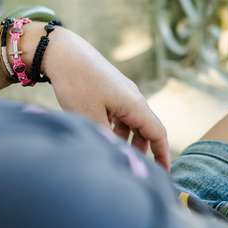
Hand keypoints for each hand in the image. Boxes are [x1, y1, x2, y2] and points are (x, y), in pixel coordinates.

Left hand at [38, 26, 170, 169]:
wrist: (63, 52)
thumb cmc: (78, 83)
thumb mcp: (90, 117)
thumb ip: (107, 140)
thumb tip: (118, 158)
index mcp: (135, 105)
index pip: (158, 134)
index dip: (163, 155)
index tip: (164, 174)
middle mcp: (133, 99)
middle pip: (146, 130)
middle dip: (143, 151)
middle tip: (135, 171)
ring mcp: (122, 94)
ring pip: (131, 123)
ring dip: (127, 141)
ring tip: (116, 157)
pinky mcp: (109, 91)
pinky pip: (120, 115)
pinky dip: (116, 130)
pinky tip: (103, 137)